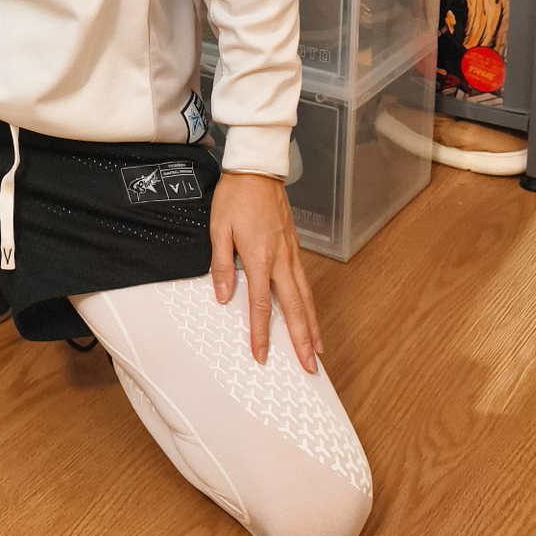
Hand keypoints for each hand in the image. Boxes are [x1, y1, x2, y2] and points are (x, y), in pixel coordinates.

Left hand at [210, 172, 322, 373]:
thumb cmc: (236, 196)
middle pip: (294, 307)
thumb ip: (222, 264)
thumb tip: (224, 296)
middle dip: (302, 339)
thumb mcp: (218, 228)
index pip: (262, 304)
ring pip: (305, 297)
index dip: (261, 333)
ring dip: (312, 325)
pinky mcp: (294, 247)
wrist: (258, 169)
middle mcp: (281, 259)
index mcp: (259, 257)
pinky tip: (310, 315)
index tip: (261, 354)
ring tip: (317, 349)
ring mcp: (291, 253)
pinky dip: (310, 304)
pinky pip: (305, 282)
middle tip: (309, 366)